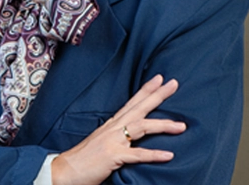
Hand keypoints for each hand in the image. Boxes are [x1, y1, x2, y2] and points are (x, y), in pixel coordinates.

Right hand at [51, 74, 185, 184]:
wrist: (66, 170)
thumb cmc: (84, 158)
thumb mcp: (103, 141)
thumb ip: (117, 137)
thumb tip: (130, 136)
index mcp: (112, 124)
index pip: (132, 101)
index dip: (146, 89)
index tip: (160, 78)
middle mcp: (114, 128)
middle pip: (140, 107)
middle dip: (158, 95)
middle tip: (174, 83)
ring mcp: (113, 140)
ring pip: (142, 127)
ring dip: (163, 125)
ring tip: (181, 125)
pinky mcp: (113, 156)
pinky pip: (137, 154)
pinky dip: (153, 154)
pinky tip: (168, 154)